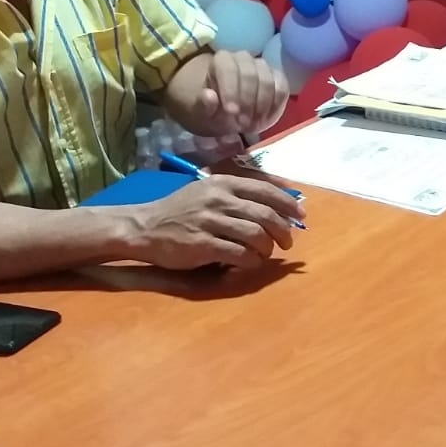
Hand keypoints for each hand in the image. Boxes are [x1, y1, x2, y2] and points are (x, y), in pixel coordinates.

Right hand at [124, 175, 305, 269]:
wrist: (144, 228)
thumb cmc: (179, 210)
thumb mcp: (207, 191)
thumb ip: (238, 193)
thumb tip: (277, 197)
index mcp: (223, 183)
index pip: (265, 190)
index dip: (288, 203)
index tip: (301, 215)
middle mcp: (218, 199)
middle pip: (266, 215)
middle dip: (283, 230)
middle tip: (287, 242)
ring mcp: (210, 222)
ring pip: (256, 236)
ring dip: (268, 248)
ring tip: (266, 254)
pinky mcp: (203, 245)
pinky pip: (239, 254)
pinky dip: (251, 261)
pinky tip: (249, 263)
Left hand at [192, 50, 287, 136]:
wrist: (226, 111)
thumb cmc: (212, 110)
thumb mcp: (200, 114)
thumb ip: (203, 106)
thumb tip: (209, 96)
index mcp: (221, 61)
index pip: (228, 69)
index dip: (231, 90)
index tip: (231, 112)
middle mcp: (243, 58)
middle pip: (251, 75)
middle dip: (248, 102)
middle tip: (243, 124)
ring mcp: (263, 67)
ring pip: (269, 82)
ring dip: (262, 107)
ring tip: (253, 126)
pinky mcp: (277, 78)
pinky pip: (282, 89)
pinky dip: (275, 107)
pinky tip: (265, 120)